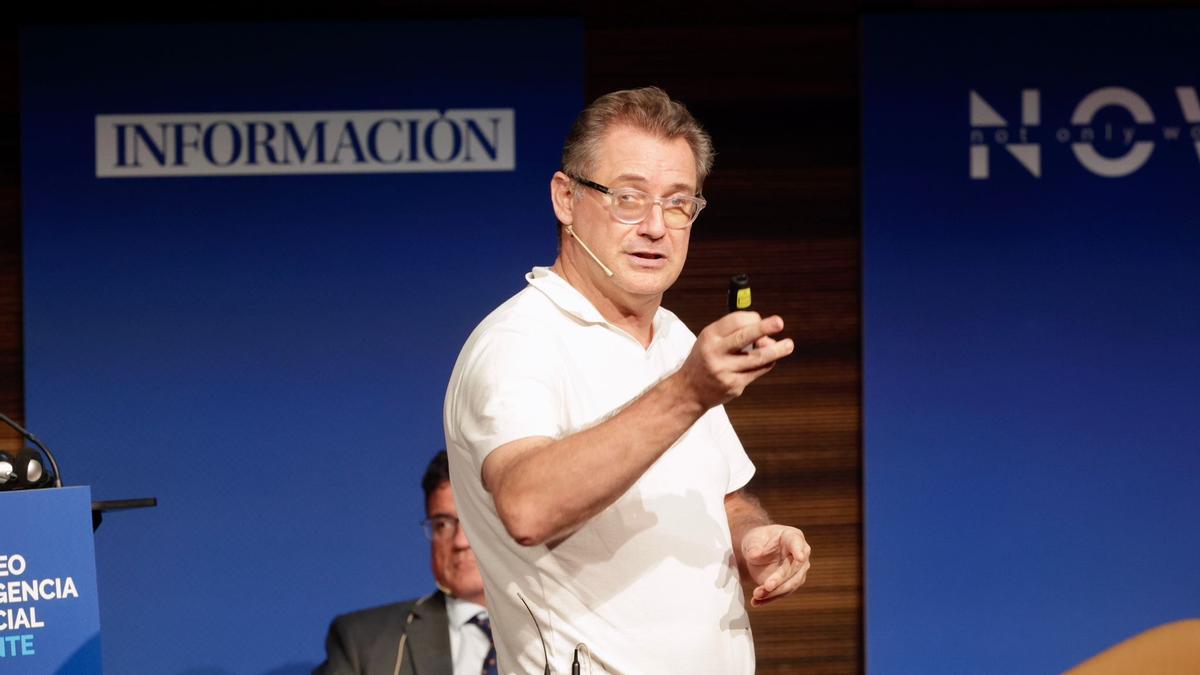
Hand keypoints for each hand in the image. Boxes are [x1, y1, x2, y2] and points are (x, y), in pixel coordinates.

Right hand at [676, 311, 793, 409]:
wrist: (690, 390)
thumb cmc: (706, 359)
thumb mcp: (712, 340)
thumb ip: (736, 334)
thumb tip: (768, 336)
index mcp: (709, 336)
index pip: (735, 321)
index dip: (753, 319)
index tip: (759, 320)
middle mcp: (715, 352)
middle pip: (744, 337)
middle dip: (763, 328)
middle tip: (779, 322)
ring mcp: (725, 370)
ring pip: (757, 358)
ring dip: (776, 350)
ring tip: (788, 345)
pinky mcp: (734, 385)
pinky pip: (757, 371)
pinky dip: (767, 363)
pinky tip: (770, 360)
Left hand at [741, 524, 810, 606]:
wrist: (757, 551)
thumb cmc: (757, 540)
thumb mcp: (752, 540)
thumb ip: (754, 548)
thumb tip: (754, 555)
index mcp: (792, 537)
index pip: (796, 543)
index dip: (798, 550)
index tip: (800, 557)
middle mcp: (800, 554)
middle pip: (794, 569)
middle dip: (780, 579)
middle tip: (767, 586)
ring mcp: (797, 571)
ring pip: (790, 585)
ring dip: (774, 592)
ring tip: (756, 594)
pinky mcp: (790, 584)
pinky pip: (781, 594)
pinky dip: (768, 599)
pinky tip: (756, 602)